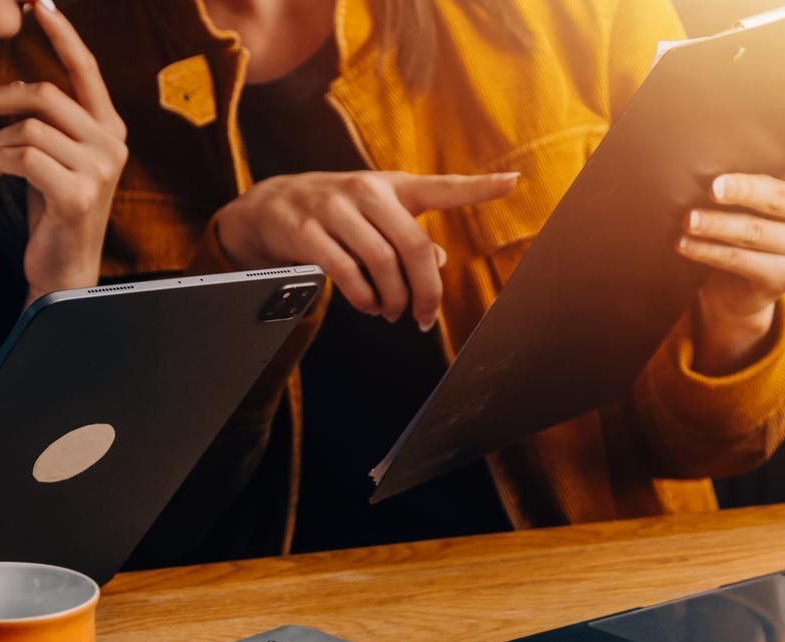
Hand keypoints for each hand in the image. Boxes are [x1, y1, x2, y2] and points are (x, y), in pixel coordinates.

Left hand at [0, 0, 126, 304]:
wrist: (64, 275)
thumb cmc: (53, 215)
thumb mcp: (53, 160)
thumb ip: (46, 124)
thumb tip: (11, 88)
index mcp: (109, 130)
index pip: (85, 69)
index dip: (62, 33)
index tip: (38, 3)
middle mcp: (112, 144)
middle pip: (45, 93)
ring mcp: (100, 169)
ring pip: (29, 127)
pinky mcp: (78, 193)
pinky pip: (24, 157)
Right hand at [211, 171, 519, 328]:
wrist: (271, 205)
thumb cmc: (338, 212)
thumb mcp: (376, 215)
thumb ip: (411, 236)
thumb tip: (439, 264)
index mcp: (392, 186)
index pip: (442, 186)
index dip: (479, 186)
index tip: (513, 180)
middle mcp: (366, 192)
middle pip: (414, 246)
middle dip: (426, 291)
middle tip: (425, 317)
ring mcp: (334, 208)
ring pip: (381, 262)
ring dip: (393, 298)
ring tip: (392, 313)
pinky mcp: (306, 230)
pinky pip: (345, 271)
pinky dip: (363, 297)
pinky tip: (368, 306)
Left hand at [678, 88, 784, 372]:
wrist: (736, 286)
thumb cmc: (736, 221)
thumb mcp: (743, 190)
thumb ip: (738, 162)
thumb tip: (692, 129)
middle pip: (782, 196)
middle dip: (745, 191)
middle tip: (711, 187)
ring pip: (758, 232)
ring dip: (717, 226)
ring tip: (686, 220)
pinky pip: (744, 262)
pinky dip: (710, 252)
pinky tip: (684, 244)